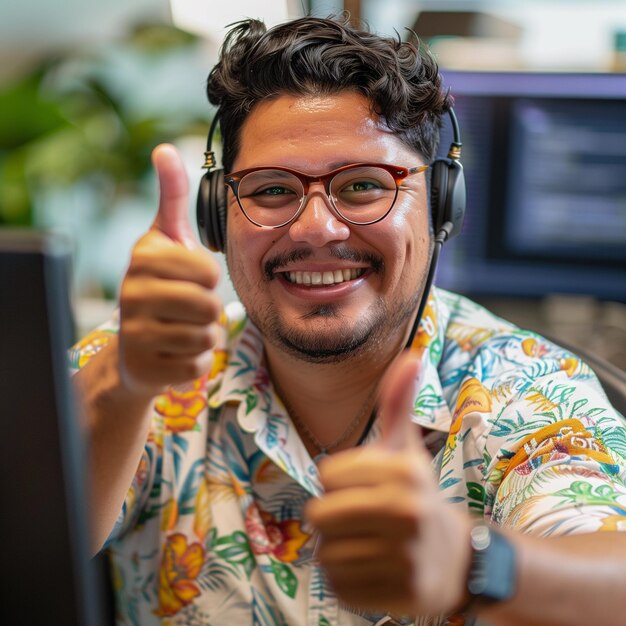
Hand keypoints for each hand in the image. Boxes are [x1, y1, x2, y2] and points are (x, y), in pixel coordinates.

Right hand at [118, 144, 221, 396]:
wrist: (133, 344)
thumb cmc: (158, 285)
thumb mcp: (164, 239)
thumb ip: (171, 197)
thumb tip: (165, 149)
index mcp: (143, 259)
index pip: (209, 271)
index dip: (209, 279)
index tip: (190, 280)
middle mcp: (132, 294)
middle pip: (209, 306)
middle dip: (208, 309)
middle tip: (187, 308)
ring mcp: (135, 335)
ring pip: (206, 337)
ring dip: (204, 336)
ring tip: (181, 329)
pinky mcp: (145, 370)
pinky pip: (197, 366)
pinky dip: (195, 363)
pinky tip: (175, 353)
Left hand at [306, 353, 471, 617]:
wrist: (456, 558)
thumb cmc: (416, 494)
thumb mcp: (406, 448)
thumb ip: (398, 402)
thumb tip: (412, 355)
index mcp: (406, 472)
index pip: (326, 474)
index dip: (336, 482)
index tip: (362, 487)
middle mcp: (409, 512)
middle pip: (319, 514)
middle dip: (331, 517)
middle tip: (359, 520)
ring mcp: (407, 557)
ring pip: (326, 553)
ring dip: (337, 549)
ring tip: (369, 544)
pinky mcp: (401, 595)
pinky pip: (337, 585)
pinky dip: (346, 579)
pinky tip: (373, 569)